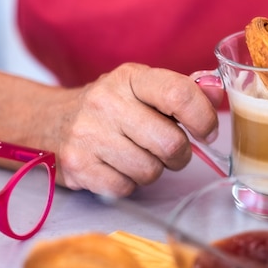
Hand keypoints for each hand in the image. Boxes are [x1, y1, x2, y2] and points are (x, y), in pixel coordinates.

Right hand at [53, 63, 218, 196]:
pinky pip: (126, 188)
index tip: (206, 132)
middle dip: (179, 154)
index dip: (203, 118)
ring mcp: (88, 135)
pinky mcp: (78, 166)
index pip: (179, 94)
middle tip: (171, 150)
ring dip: (154, 170)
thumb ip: (184, 90)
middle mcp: (106, 102)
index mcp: (131, 78)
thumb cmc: (113, 107)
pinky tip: (119, 167)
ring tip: (139, 155)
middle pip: (170, 143)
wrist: (51, 121)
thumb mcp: (145, 88)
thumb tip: (217, 90)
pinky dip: (129, 184)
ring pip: (150, 171)